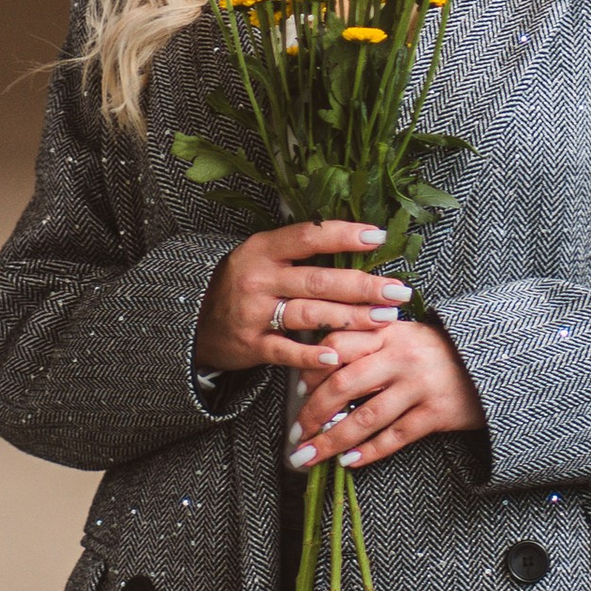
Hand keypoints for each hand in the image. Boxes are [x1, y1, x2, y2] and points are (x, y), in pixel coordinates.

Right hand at [195, 222, 409, 373]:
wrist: (192, 318)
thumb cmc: (241, 282)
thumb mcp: (261, 256)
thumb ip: (300, 251)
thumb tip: (356, 240)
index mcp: (263, 249)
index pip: (309, 236)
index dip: (344, 234)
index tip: (379, 236)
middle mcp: (259, 278)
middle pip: (318, 280)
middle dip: (363, 286)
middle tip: (398, 291)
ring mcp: (254, 313)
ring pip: (309, 315)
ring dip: (351, 318)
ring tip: (385, 320)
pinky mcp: (251, 344)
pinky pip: (287, 351)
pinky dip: (313, 356)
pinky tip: (339, 356)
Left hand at [289, 316, 483, 472]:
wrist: (491, 362)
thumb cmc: (436, 352)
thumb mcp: (403, 335)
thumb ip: (367, 343)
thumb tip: (317, 371)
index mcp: (387, 331)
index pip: (337, 345)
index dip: (311, 370)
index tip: (297, 391)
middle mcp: (400, 356)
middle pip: (344, 384)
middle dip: (313, 413)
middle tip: (296, 433)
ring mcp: (419, 385)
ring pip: (364, 417)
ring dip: (331, 441)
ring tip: (309, 456)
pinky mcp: (435, 413)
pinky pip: (394, 437)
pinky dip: (368, 452)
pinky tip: (348, 462)